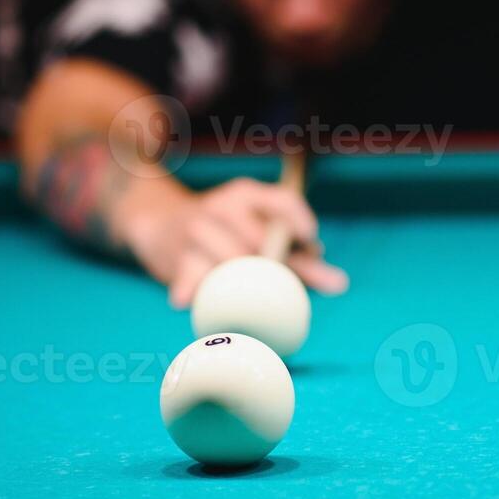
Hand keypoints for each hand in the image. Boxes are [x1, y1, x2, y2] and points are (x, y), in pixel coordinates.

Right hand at [114, 176, 349, 307]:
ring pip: (231, 262)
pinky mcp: (175, 257)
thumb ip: (298, 259)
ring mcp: (197, 230)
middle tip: (290, 288)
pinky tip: (190, 301)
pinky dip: (191, 290)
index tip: (312, 242)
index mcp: (246, 195)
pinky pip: (190, 277)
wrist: (159, 223)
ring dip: (247, 286)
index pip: (282, 201)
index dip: (301, 222)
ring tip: (255, 303)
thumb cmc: (223, 234)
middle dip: (281, 268)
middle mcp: (222, 206)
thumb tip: (339, 283)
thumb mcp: (256, 234)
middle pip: (261, 240)